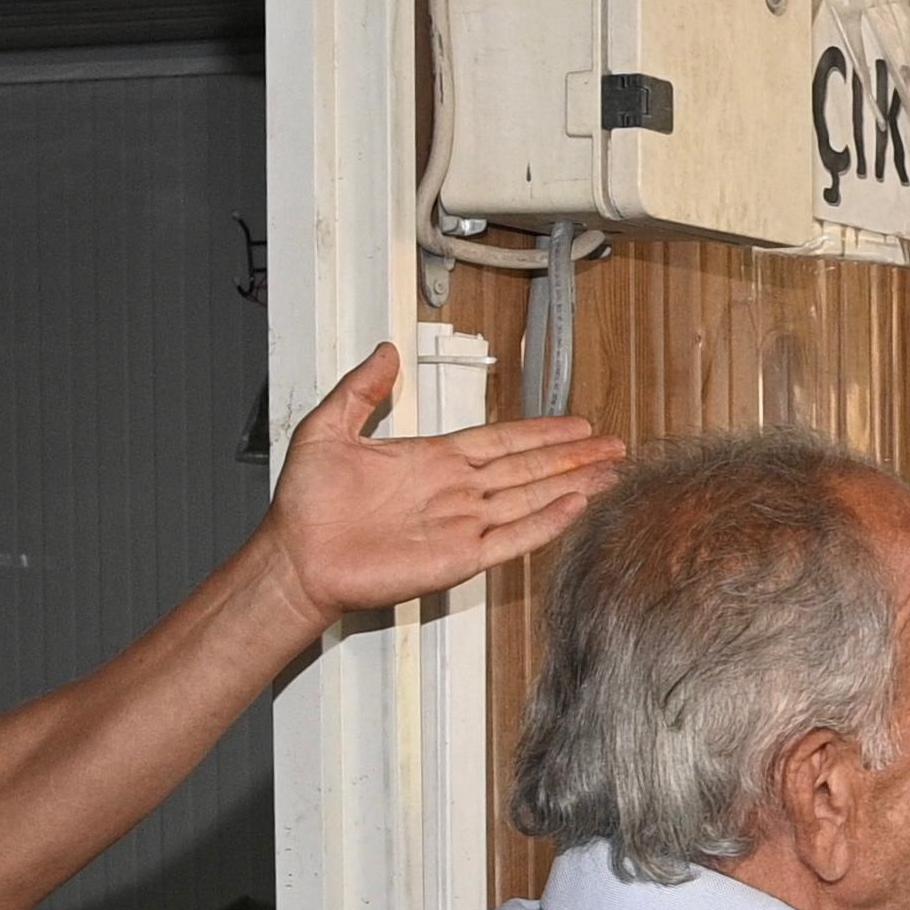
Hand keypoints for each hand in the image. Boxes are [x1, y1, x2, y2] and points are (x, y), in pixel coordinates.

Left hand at [252, 344, 626, 626]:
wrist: (296, 556)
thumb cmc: (305, 505)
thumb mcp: (328, 429)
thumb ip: (361, 389)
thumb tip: (385, 351)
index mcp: (432, 459)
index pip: (501, 440)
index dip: (541, 430)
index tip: (576, 423)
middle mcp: (454, 491)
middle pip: (529, 468)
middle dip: (574, 456)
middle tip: (613, 445)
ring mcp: (460, 525)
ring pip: (530, 498)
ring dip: (572, 484)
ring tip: (609, 473)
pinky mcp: (458, 558)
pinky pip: (512, 537)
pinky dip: (546, 523)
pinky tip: (575, 507)